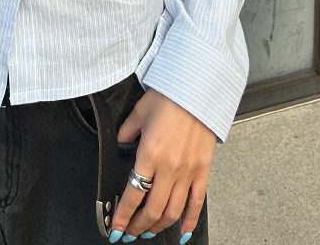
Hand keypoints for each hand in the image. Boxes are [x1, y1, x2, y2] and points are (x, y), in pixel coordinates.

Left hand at [108, 88, 214, 241]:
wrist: (197, 89)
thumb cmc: (170, 96)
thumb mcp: (139, 112)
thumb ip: (127, 132)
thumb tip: (121, 142)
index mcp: (149, 154)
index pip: (133, 194)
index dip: (123, 215)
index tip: (117, 227)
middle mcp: (169, 168)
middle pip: (152, 209)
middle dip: (138, 226)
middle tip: (129, 233)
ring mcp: (188, 172)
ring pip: (172, 211)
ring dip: (159, 226)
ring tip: (149, 232)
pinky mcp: (203, 171)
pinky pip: (197, 203)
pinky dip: (190, 221)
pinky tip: (183, 232)